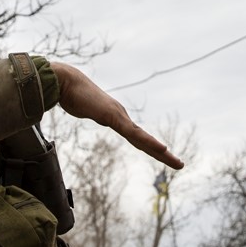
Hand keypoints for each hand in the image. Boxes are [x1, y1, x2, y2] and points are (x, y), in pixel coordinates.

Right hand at [51, 62, 183, 169]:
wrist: (65, 82)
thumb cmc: (72, 94)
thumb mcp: (82, 108)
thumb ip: (86, 110)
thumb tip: (81, 108)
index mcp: (116, 117)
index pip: (137, 137)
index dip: (150, 146)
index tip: (163, 155)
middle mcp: (122, 117)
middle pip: (145, 140)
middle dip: (163, 154)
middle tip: (180, 164)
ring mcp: (119, 116)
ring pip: (144, 139)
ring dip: (162, 152)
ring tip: (177, 162)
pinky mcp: (113, 117)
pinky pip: (133, 133)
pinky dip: (148, 141)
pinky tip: (162, 148)